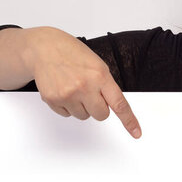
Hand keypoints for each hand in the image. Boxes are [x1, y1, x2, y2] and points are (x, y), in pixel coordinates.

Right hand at [25, 27, 141, 138]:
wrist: (45, 49)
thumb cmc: (73, 54)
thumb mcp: (98, 65)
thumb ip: (106, 85)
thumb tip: (113, 105)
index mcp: (100, 76)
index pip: (119, 103)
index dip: (129, 120)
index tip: (136, 132)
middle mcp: (85, 87)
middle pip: (101, 115)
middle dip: (99, 107)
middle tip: (91, 93)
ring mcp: (68, 95)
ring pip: (84, 116)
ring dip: (82, 106)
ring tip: (74, 87)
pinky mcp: (53, 100)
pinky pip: (67, 115)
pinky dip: (67, 106)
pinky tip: (63, 89)